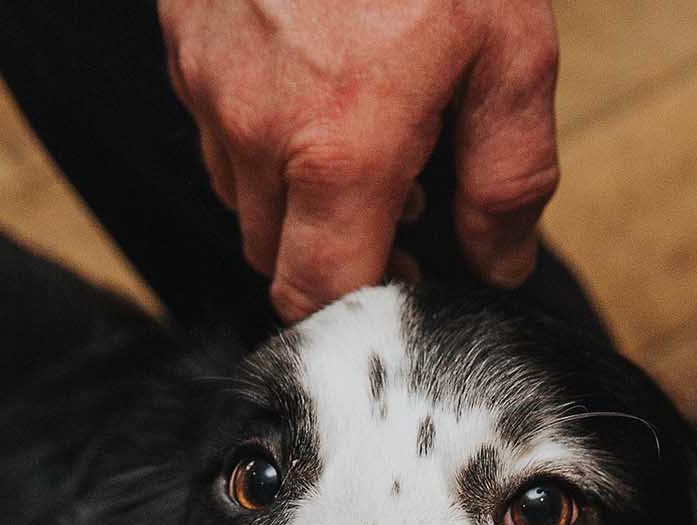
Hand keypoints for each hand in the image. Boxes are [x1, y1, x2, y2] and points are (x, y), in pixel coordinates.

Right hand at [159, 0, 559, 322]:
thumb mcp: (511, 50)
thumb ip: (510, 177)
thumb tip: (501, 262)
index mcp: (341, 151)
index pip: (320, 296)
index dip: (364, 308)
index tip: (409, 282)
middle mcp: (256, 133)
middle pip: (278, 258)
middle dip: (340, 250)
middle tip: (410, 197)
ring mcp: (208, 87)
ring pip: (244, 198)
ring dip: (300, 194)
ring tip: (367, 129)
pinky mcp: (184, 44)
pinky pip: (217, 130)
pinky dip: (266, 135)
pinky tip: (318, 83)